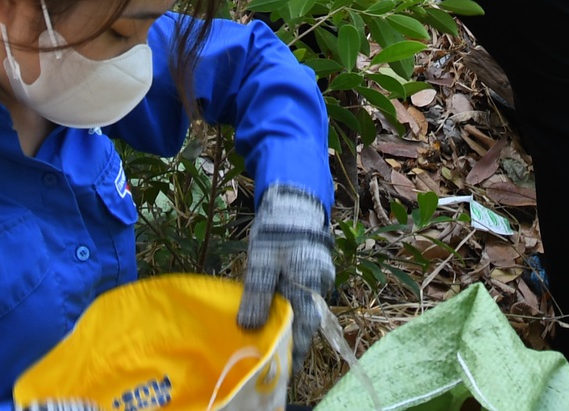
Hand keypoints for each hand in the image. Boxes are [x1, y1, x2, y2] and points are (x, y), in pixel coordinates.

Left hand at [240, 185, 333, 358]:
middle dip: (292, 340)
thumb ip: (257, 296)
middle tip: (275, 356)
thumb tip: (250, 329)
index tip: (285, 370)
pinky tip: (276, 309)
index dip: (295, 352)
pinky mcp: (313, 268)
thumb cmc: (278, 231)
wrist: (294, 199)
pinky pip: (303, 294)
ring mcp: (319, 276)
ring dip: (291, 322)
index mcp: (309, 288)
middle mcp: (319, 286)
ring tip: (273, 336)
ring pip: (305, 308)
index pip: (305, 331)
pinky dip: (292, 305)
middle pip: (306, 322)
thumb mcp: (262, 264)